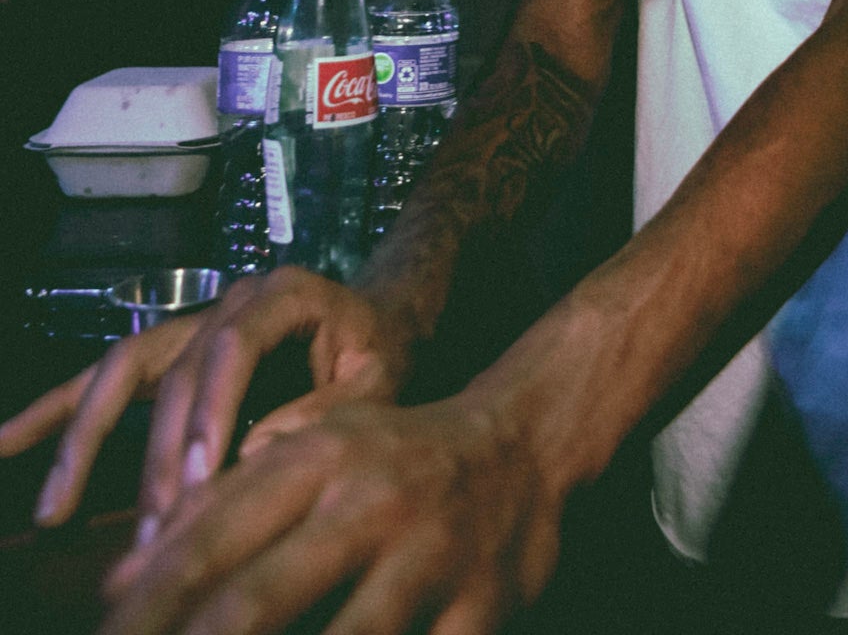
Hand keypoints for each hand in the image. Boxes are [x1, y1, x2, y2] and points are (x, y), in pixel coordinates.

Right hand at [0, 267, 412, 531]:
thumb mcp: (380, 380)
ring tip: (56, 509)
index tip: (199, 477)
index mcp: (284, 293)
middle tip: (153, 529)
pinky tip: (9, 442)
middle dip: (155, 455)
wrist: (380, 321)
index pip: (233, 345)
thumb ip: (328, 410)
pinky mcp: (170, 354)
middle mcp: (228, 300)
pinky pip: (105, 378)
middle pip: (173, 369)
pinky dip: (55, 410)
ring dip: (84, 438)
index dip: (210, 409)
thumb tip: (256, 451)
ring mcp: (193, 323)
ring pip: (123, 370)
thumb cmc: (382, 353)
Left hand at [100, 390, 564, 634]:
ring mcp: (428, 559)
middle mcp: (369, 503)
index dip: (147, 604)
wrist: (523, 443)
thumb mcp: (310, 451)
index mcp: (319, 459)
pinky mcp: (480, 611)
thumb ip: (219, 506)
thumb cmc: (393, 457)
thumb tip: (117, 585)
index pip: (210, 535)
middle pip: (258, 599)